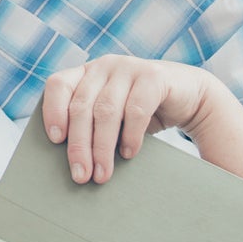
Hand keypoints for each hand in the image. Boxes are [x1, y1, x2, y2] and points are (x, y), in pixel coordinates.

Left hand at [42, 55, 213, 183]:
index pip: (58, 85)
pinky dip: (130, 136)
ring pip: (106, 111)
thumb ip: (91, 127)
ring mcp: (128, 67)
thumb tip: (72, 164)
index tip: (55, 140)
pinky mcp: (154, 76)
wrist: (189, 97)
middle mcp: (104, 66)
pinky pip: (136, 109)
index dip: (53, 111)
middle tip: (80, 176)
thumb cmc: (141, 113)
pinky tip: (129, 154)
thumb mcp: (112, 116)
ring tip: (102, 174)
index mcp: (86, 73)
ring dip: (102, 147)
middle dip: (79, 145)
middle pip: (81, 106)